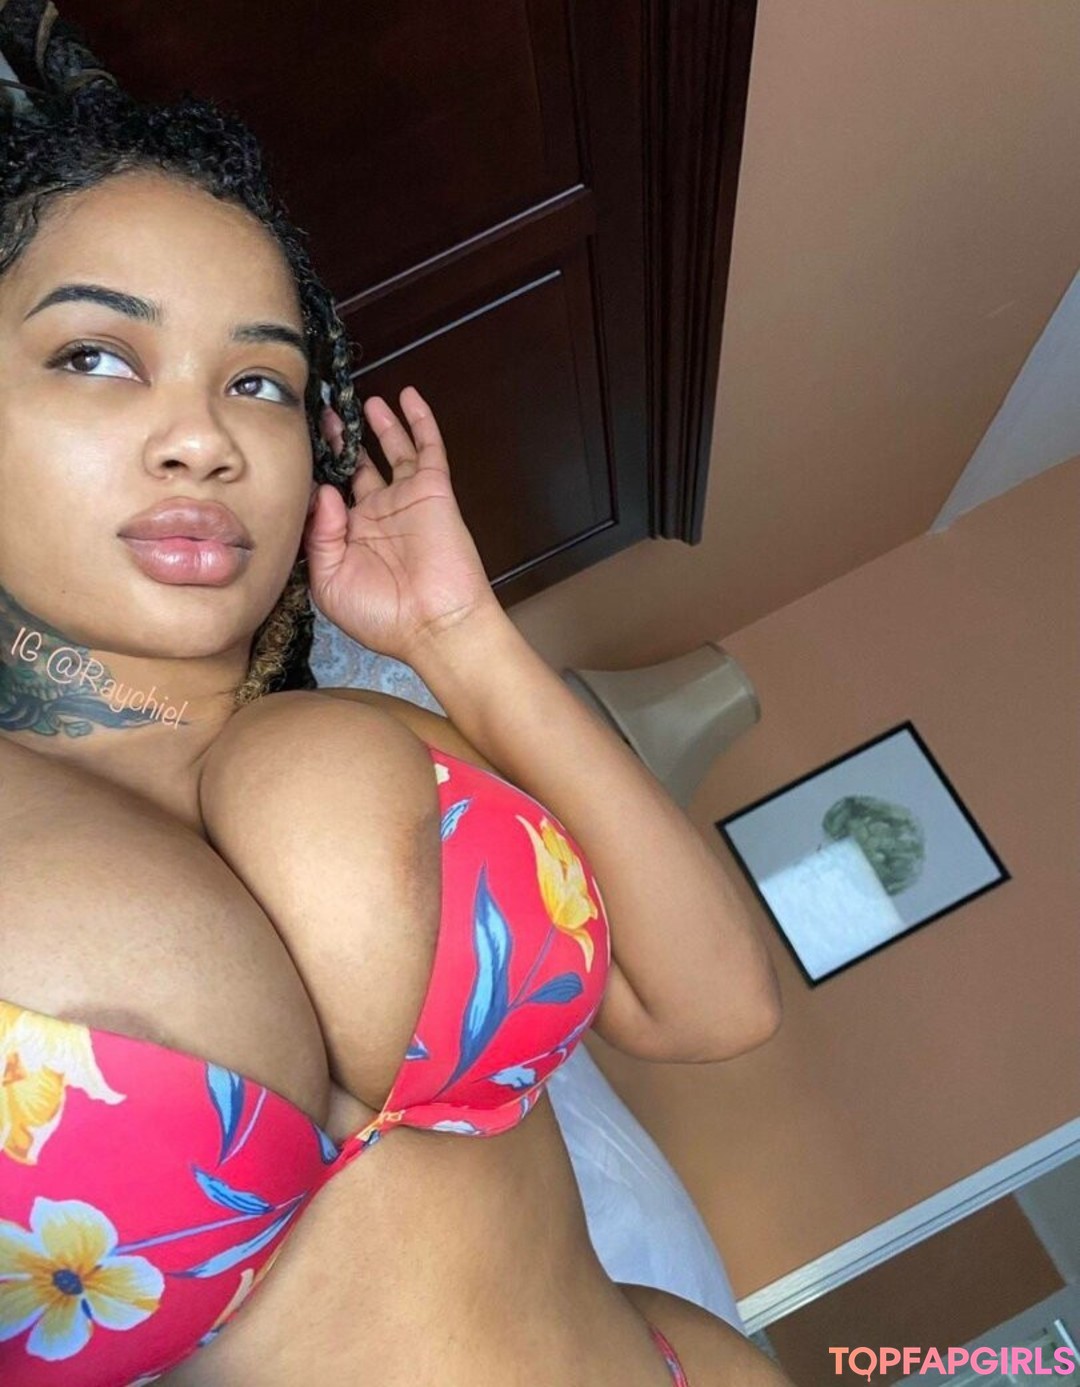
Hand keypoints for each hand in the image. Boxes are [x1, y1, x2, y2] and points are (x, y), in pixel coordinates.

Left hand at [303, 386, 496, 663]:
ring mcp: (404, 500)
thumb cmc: (382, 616)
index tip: (293, 449)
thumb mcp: (329, 582)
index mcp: (348, 538)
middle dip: (338, 441)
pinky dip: (420, 421)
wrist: (435, 625)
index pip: (325, 495)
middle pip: (353, 466)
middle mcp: (375, 514)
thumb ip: (317, 536)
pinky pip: (428, 448)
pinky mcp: (432, 491)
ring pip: (389, 451)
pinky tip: (408, 397)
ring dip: (376, 425)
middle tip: (320, 413)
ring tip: (358, 401)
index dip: (311, 473)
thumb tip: (323, 490)